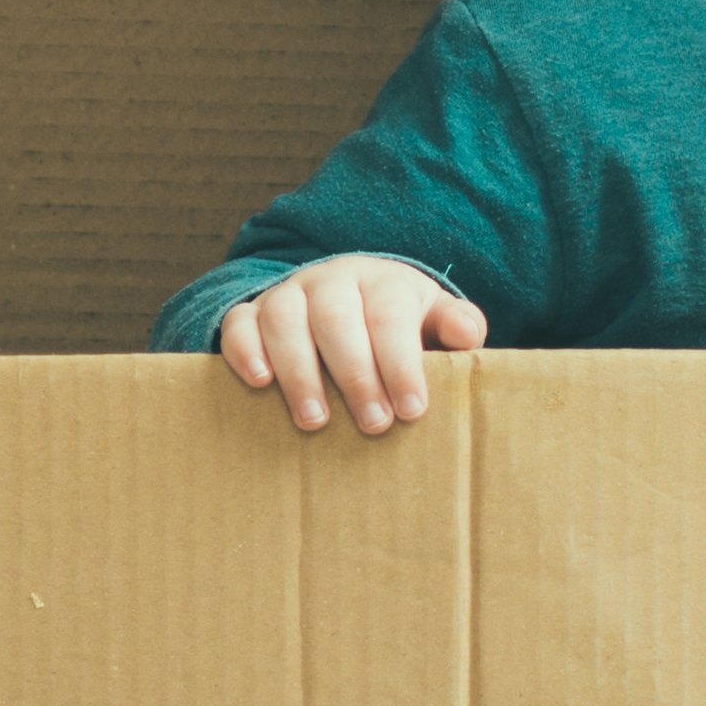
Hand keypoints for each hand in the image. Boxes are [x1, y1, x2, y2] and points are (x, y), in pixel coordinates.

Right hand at [214, 257, 486, 433]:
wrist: (347, 299)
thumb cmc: (396, 324)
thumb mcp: (431, 319)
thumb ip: (455, 326)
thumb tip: (467, 333)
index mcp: (382, 281)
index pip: (390, 316)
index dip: (401, 363)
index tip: (412, 410)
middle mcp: (332, 281)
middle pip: (338, 318)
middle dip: (356, 374)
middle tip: (373, 424)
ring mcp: (288, 294)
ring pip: (285, 319)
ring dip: (299, 371)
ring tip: (315, 421)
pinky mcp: (252, 313)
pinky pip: (239, 322)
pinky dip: (244, 349)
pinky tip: (259, 382)